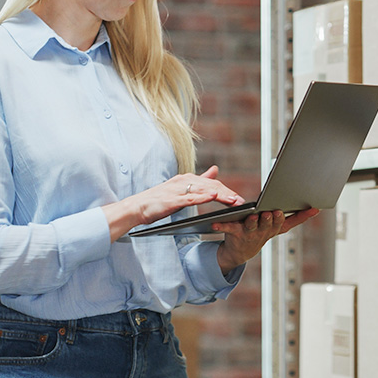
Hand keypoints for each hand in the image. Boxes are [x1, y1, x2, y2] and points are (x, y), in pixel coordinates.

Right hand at [103, 166, 244, 240]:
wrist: (136, 207)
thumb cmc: (158, 200)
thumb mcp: (181, 189)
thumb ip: (200, 180)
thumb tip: (216, 170)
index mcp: (186, 179)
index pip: (212, 183)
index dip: (226, 190)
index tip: (239, 199)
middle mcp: (183, 181)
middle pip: (211, 186)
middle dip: (228, 193)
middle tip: (241, 202)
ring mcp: (177, 190)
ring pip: (204, 190)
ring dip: (221, 195)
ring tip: (234, 201)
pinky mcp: (172, 200)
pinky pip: (190, 197)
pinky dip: (203, 197)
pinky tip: (213, 197)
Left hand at [212, 208, 319, 272]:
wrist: (239, 253)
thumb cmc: (258, 233)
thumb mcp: (277, 227)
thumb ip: (294, 218)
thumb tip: (316, 208)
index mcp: (275, 228)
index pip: (291, 221)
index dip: (303, 216)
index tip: (312, 208)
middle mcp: (264, 232)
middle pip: (271, 223)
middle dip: (273, 218)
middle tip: (275, 212)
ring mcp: (250, 234)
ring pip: (253, 225)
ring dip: (254, 221)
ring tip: (254, 215)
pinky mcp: (235, 234)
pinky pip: (228, 228)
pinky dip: (221, 225)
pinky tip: (214, 222)